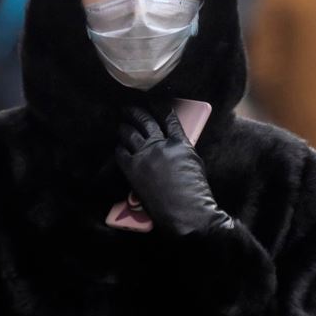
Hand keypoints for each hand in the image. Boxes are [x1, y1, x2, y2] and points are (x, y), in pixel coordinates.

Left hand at [115, 107, 232, 236]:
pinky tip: (120, 146)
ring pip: (129, 134)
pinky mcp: (133, 170)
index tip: (154, 101)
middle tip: (129, 108)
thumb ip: (181, 149)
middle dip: (135, 112)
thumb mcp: (195, 163)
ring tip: (121, 124)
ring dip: (124, 127)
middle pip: (145, 121)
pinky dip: (120, 148)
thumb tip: (170, 143)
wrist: (187, 213)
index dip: (160, 106)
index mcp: (180, 142)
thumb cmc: (196, 192)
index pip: (168, 117)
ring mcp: (145, 156)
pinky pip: (121, 153)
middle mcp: (160, 145)